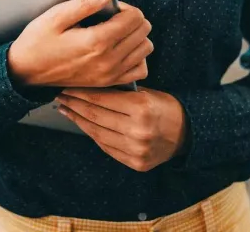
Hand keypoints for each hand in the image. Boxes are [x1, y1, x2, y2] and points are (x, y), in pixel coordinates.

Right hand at [7, 0, 152, 88]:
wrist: (26, 71)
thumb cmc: (38, 42)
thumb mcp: (56, 16)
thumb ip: (85, 3)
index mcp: (97, 41)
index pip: (134, 18)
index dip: (125, 7)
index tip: (110, 7)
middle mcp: (108, 60)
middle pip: (143, 32)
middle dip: (132, 19)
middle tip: (113, 17)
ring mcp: (110, 74)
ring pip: (145, 49)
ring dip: (136, 36)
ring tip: (117, 32)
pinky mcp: (108, 83)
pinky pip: (139, 70)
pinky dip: (136, 57)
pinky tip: (122, 50)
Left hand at [57, 88, 187, 172]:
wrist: (187, 134)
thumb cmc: (164, 107)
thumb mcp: (146, 93)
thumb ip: (120, 93)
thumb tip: (87, 87)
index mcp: (142, 108)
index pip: (102, 98)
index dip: (81, 92)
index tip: (68, 86)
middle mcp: (138, 131)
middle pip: (96, 116)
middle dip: (75, 104)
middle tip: (61, 96)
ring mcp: (136, 150)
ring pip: (97, 133)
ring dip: (78, 120)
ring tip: (66, 110)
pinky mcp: (135, 163)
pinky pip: (106, 147)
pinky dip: (92, 134)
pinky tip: (83, 125)